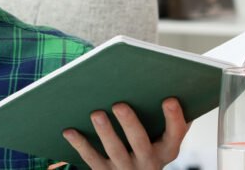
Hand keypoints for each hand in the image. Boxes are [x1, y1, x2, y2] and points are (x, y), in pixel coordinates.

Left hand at [61, 98, 190, 169]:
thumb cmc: (148, 145)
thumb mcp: (163, 137)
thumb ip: (170, 117)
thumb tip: (175, 85)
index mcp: (166, 149)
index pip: (175, 134)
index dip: (174, 118)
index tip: (169, 99)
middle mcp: (148, 162)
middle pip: (140, 142)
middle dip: (130, 123)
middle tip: (119, 105)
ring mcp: (126, 169)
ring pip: (115, 150)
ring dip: (105, 132)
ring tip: (96, 113)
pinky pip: (91, 158)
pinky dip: (80, 144)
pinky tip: (69, 131)